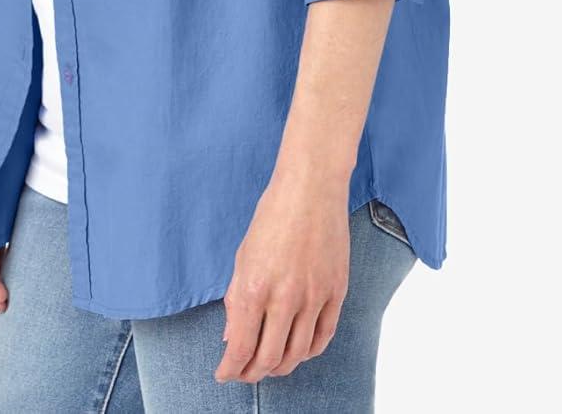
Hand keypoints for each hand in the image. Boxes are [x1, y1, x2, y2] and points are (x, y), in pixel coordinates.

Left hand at [214, 175, 349, 383]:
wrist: (311, 188)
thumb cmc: (272, 215)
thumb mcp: (243, 255)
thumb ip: (237, 300)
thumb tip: (233, 338)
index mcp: (256, 287)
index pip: (242, 348)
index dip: (230, 369)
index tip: (224, 374)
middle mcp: (286, 298)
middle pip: (270, 359)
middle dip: (252, 374)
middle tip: (244, 373)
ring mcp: (315, 297)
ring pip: (298, 354)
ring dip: (280, 367)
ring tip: (269, 365)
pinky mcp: (337, 292)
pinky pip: (323, 337)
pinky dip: (308, 352)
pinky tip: (297, 350)